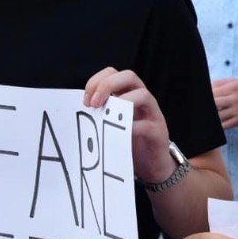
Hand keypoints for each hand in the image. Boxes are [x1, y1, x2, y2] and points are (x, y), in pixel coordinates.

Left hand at [84, 67, 174, 183]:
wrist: (152, 164)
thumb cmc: (128, 141)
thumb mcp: (111, 123)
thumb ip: (100, 114)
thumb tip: (79, 110)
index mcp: (127, 93)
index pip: (112, 73)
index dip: (97, 81)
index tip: (85, 100)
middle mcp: (142, 99)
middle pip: (129, 76)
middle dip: (108, 85)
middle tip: (93, 104)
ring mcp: (152, 113)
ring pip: (143, 94)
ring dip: (122, 102)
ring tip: (106, 117)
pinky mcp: (158, 132)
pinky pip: (146, 125)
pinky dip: (131, 128)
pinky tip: (119, 136)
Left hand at [212, 78, 237, 128]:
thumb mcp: (234, 82)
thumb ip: (219, 83)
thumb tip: (207, 89)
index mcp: (234, 87)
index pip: (213, 92)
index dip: (208, 96)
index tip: (207, 99)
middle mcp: (236, 98)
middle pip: (215, 103)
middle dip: (211, 106)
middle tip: (211, 106)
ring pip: (218, 115)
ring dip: (215, 114)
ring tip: (215, 112)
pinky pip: (224, 125)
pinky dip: (219, 123)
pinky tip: (219, 120)